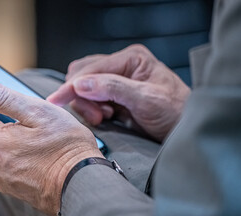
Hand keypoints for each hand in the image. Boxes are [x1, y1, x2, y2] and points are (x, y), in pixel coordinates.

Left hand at [0, 76, 102, 215]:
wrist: (83, 183)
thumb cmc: (64, 146)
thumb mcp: (36, 112)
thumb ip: (1, 97)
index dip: (8, 110)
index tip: (27, 114)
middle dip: (14, 129)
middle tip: (40, 131)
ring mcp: (2, 180)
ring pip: (5, 151)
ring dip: (20, 146)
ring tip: (44, 147)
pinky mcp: (14, 190)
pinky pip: (14, 168)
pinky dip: (25, 162)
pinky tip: (44, 162)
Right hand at [47, 44, 190, 140]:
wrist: (184, 130)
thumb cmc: (174, 112)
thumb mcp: (146, 99)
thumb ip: (112, 88)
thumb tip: (80, 84)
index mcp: (131, 58)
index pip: (91, 69)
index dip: (72, 86)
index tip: (56, 100)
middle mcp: (121, 66)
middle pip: (82, 75)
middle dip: (81, 96)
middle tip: (96, 116)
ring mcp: (115, 81)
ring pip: (83, 88)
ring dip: (86, 105)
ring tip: (103, 117)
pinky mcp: (112, 96)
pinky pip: (89, 99)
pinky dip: (90, 110)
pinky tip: (104, 117)